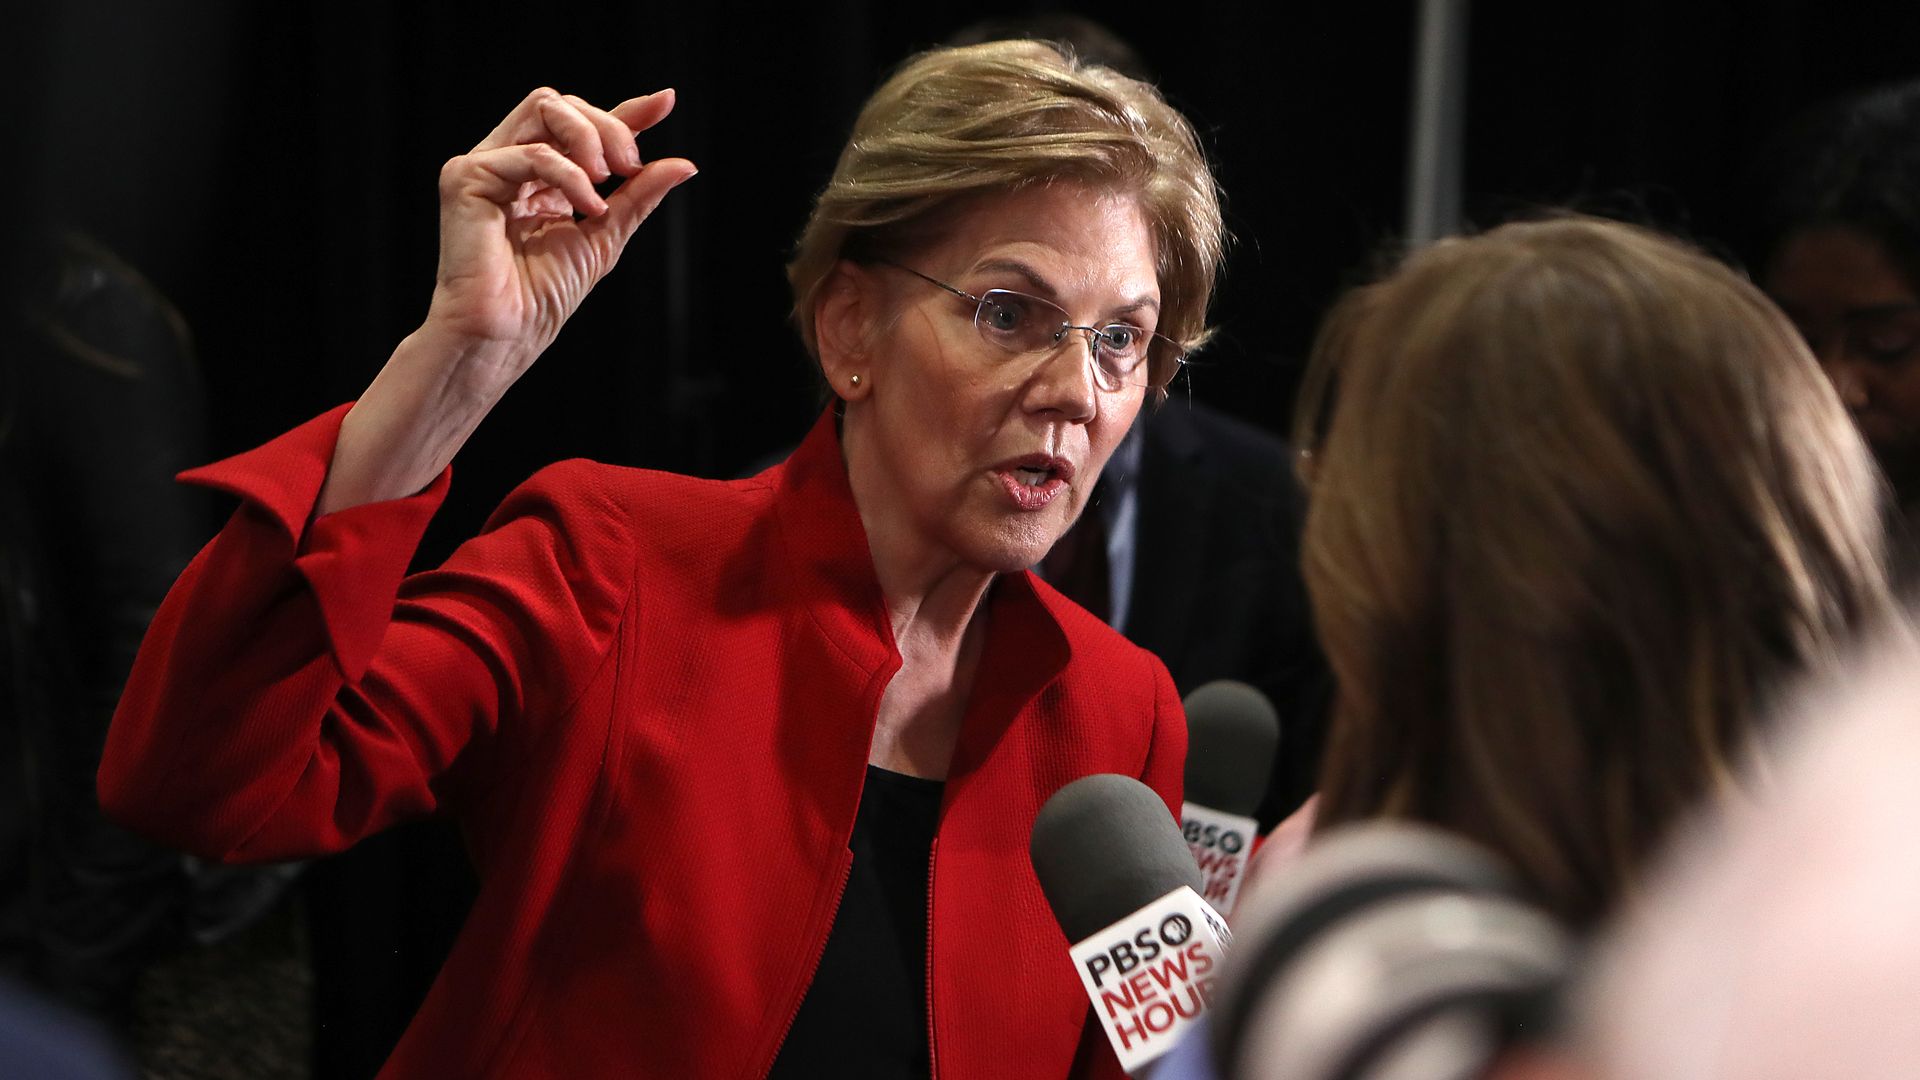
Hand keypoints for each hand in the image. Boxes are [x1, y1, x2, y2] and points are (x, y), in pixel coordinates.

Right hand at [424, 87, 696, 387]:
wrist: (506, 332)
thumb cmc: (544, 296)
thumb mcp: (606, 234)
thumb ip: (638, 195)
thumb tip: (683, 164)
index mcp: (539, 177)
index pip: (581, 126)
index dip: (624, 112)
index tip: (665, 102)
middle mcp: (510, 163)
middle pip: (561, 105)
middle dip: (608, 126)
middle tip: (631, 166)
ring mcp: (485, 166)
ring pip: (544, 107)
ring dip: (590, 137)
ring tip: (609, 181)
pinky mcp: (466, 177)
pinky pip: (531, 153)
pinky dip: (569, 175)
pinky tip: (588, 206)